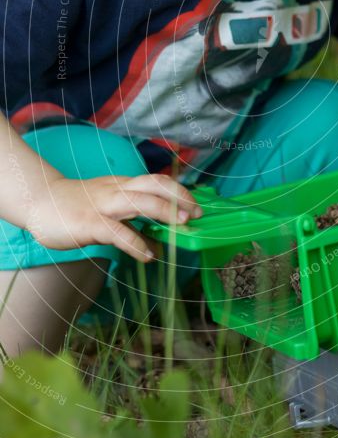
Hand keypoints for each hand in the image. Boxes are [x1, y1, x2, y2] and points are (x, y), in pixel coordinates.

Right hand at [27, 173, 202, 261]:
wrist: (40, 201)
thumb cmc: (77, 206)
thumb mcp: (108, 206)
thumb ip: (133, 221)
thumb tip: (158, 243)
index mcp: (123, 186)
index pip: (157, 182)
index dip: (180, 192)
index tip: (197, 206)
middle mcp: (117, 191)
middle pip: (155, 185)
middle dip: (180, 197)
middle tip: (198, 214)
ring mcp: (103, 206)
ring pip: (140, 201)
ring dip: (165, 212)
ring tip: (183, 226)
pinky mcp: (90, 223)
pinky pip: (117, 232)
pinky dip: (136, 243)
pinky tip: (148, 255)